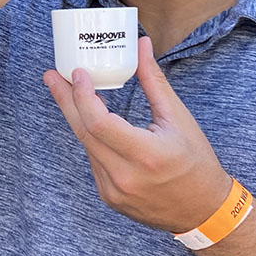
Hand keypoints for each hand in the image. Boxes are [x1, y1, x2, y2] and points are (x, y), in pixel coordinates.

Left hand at [43, 36, 232, 233]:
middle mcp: (124, 176)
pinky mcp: (108, 196)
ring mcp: (113, 190)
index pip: (99, 123)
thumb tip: (141, 44)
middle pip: (83, 131)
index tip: (77, 73)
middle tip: (51, 77)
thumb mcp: (178, 118)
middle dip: (65, 100)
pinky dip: (92, 139)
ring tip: (70, 92)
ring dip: (78, 118)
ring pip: (86, 145)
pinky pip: (93, 160)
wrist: (204, 211)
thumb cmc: (196, 162)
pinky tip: (93, 123)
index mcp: (145, 155)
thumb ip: (153, 81)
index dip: (82, 96)